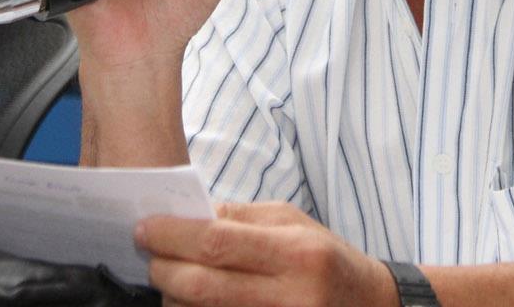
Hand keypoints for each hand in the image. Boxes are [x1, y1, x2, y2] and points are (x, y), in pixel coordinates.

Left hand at [136, 202, 398, 306]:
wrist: (370, 306)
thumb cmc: (326, 258)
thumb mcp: (293, 224)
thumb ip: (241, 219)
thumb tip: (187, 216)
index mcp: (296, 252)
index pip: (218, 242)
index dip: (172, 235)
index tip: (144, 227)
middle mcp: (289, 296)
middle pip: (202, 286)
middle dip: (164, 269)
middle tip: (148, 255)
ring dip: (173, 298)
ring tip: (169, 278)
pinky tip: (190, 300)